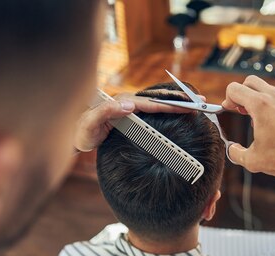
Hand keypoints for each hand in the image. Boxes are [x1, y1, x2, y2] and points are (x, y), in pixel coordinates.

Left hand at [74, 92, 199, 151]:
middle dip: (180, 101)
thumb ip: (105, 112)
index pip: (151, 103)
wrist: (74, 136)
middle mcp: (127, 102)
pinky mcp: (130, 117)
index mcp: (122, 102)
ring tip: (194, 107)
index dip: (170, 105)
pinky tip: (177, 116)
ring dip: (176, 105)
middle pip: (158, 100)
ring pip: (157, 105)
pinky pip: (152, 113)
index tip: (187, 107)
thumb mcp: (90, 124)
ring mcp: (129, 109)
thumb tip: (128, 105)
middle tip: (200, 103)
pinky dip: (166, 112)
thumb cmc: (80, 132)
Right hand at [222, 76, 274, 183]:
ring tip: (259, 121)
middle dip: (242, 94)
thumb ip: (235, 153)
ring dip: (259, 100)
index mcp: (261, 105)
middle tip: (241, 110)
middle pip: (251, 81)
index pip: (235, 89)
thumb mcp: (252, 160)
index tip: (229, 108)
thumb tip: (232, 150)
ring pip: (268, 89)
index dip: (227, 98)